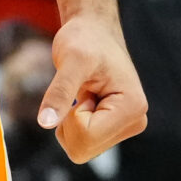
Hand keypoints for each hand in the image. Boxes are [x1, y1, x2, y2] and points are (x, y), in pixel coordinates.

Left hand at [37, 11, 148, 163]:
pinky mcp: (114, 128)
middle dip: (70, 122)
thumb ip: (60, 92)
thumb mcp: (70, 60)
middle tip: (82, 91)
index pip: (86, 138)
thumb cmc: (84, 38)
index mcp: (132, 108)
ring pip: (80, 149)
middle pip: (82, 150)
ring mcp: (125, 127)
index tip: (83, 88)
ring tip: (85, 93)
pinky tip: (86, 100)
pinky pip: (81, 143)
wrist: (93, 30)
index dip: (71, 115)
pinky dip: (74, 123)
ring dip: (71, 122)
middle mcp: (135, 121)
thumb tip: (45, 124)